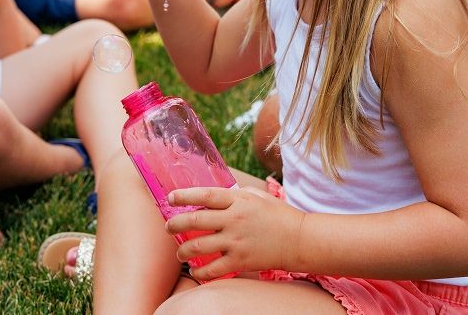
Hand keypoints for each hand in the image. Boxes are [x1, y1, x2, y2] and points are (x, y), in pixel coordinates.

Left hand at [165, 186, 304, 279]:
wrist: (299, 239)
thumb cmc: (278, 215)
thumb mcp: (256, 196)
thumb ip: (234, 195)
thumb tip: (212, 197)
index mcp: (238, 200)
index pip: (205, 195)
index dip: (184, 196)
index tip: (170, 198)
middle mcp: (234, 219)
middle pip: (196, 220)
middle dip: (176, 224)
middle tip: (168, 227)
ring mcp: (236, 241)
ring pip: (199, 246)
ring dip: (184, 250)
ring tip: (180, 252)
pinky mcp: (241, 261)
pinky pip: (214, 269)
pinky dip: (200, 272)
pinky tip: (195, 271)